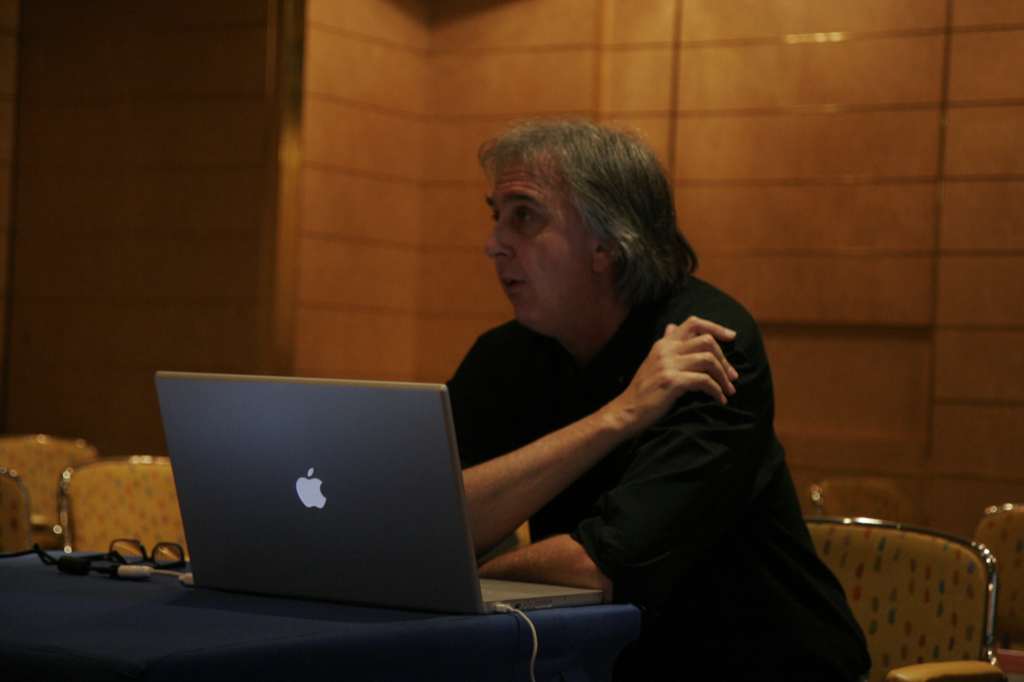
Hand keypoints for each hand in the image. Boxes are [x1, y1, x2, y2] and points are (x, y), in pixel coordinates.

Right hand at [602, 315, 738, 436]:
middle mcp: (665, 350)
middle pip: (707, 341)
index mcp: (663, 343)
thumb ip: (666, 343)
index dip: (716, 327)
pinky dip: (716, 390)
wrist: (627, 411)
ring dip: (724, 376)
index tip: (732, 336)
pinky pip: (703, 380)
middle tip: (732, 376)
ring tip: (729, 390)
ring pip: (708, 359)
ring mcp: (668, 365)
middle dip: (725, 359)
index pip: (694, 323)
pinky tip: (719, 399)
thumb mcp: (653, 361)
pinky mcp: (671, 382)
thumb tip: (672, 326)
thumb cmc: (644, 389)